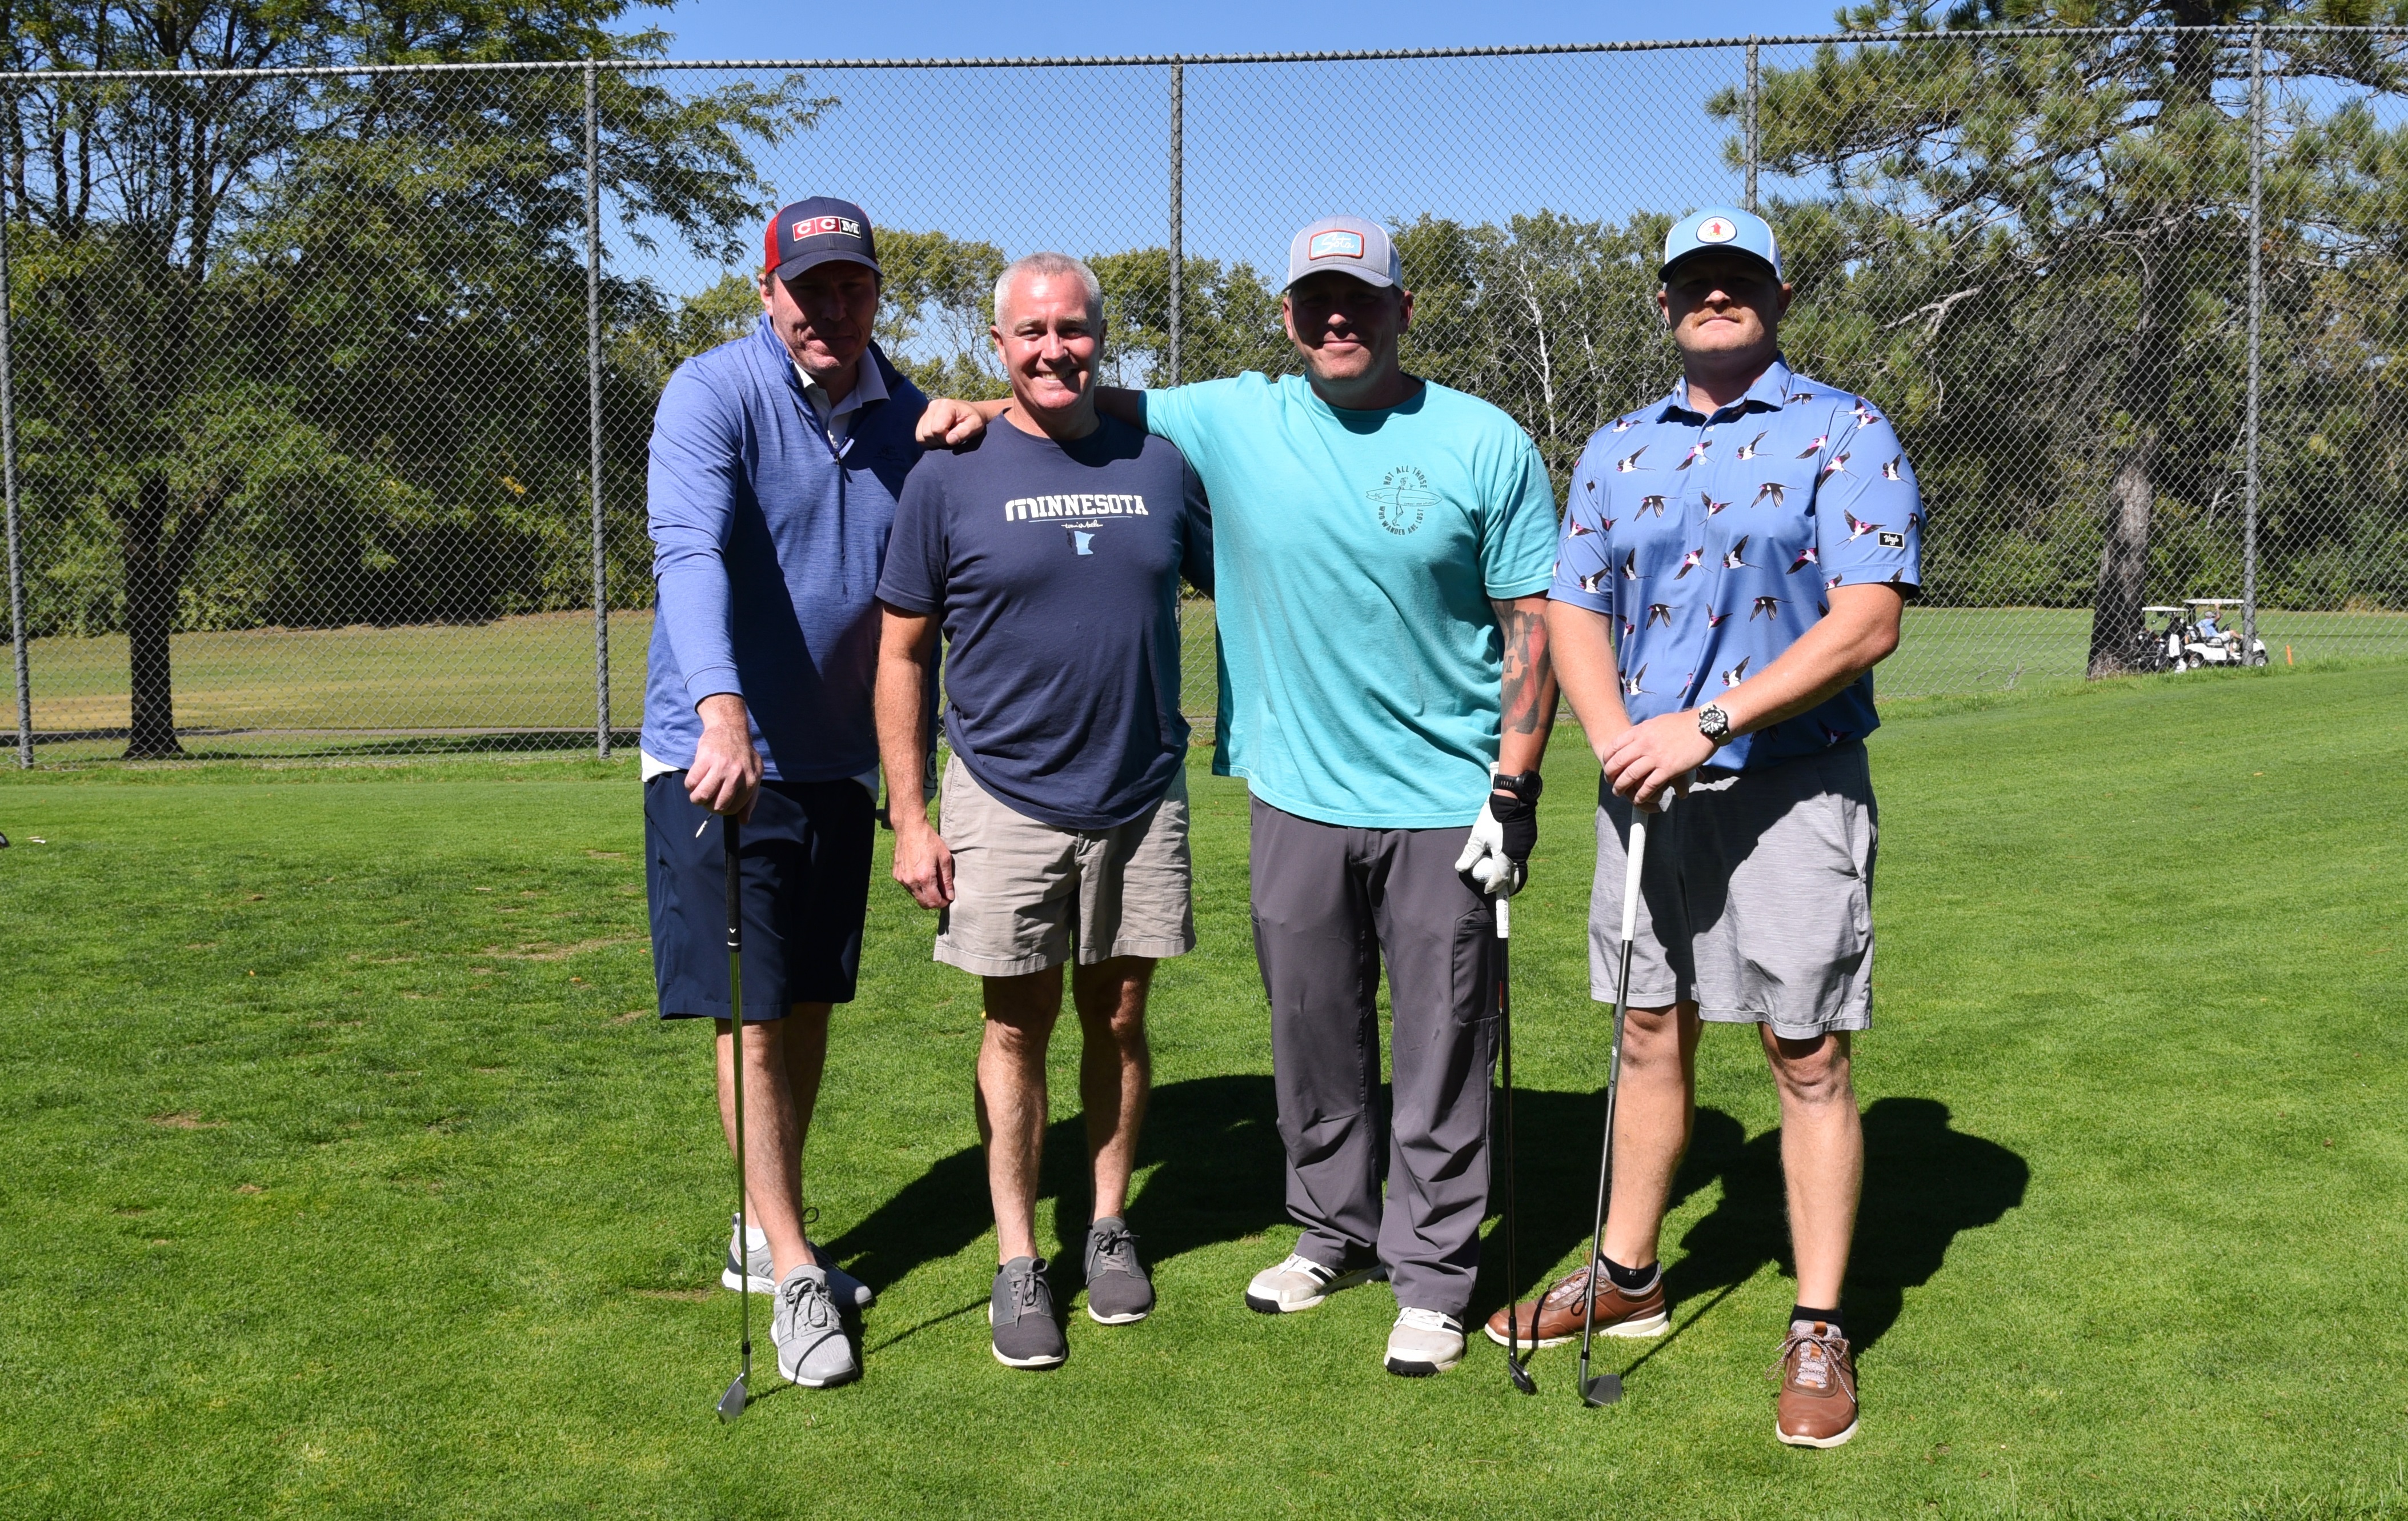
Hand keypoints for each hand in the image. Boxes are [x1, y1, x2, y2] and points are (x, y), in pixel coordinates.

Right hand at [686, 694, 761, 819]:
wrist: (730, 728)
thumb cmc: (743, 755)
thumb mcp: (754, 774)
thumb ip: (750, 799)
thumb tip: (743, 821)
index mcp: (750, 781)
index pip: (733, 809)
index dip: (722, 810)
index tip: (717, 804)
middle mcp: (737, 775)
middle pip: (717, 806)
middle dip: (708, 806)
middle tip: (706, 799)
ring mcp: (721, 767)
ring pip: (702, 796)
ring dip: (696, 799)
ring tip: (697, 793)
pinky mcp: (705, 759)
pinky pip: (691, 783)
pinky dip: (690, 786)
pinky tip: (695, 780)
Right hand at [890, 814, 954, 908]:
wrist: (910, 828)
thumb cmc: (929, 840)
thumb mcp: (944, 858)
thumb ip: (947, 880)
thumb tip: (950, 896)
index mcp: (924, 877)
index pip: (933, 901)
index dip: (942, 903)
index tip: (947, 899)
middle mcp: (911, 880)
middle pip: (923, 903)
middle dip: (934, 902)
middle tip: (942, 895)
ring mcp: (902, 878)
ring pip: (915, 896)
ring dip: (925, 895)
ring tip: (933, 884)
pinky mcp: (897, 874)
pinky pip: (908, 887)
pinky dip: (917, 887)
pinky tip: (922, 876)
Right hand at [915, 398, 989, 448]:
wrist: (970, 412)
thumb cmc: (974, 420)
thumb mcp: (975, 425)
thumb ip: (964, 432)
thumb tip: (950, 440)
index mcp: (946, 406)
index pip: (937, 429)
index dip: (945, 439)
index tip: (955, 437)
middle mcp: (933, 405)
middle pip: (927, 433)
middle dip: (939, 441)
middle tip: (950, 438)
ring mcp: (926, 411)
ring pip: (920, 436)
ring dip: (932, 442)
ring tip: (944, 437)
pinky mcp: (923, 418)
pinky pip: (918, 436)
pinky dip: (928, 440)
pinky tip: (938, 437)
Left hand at [1453, 772, 1541, 896]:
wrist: (1512, 797)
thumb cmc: (1493, 817)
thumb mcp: (1477, 836)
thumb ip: (1470, 854)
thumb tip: (1461, 868)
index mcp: (1506, 857)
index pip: (1501, 879)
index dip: (1493, 886)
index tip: (1487, 890)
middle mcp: (1520, 854)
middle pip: (1518, 877)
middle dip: (1511, 885)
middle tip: (1502, 888)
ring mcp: (1527, 846)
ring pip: (1522, 865)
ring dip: (1514, 872)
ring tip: (1505, 873)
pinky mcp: (1530, 837)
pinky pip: (1524, 853)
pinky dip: (1517, 858)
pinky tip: (1509, 854)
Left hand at [1601, 710, 1712, 810]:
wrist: (1704, 725)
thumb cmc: (1683, 724)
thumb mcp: (1657, 723)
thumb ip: (1644, 732)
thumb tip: (1636, 737)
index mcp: (1640, 731)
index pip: (1615, 746)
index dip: (1607, 759)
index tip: (1607, 766)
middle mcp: (1644, 744)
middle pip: (1619, 763)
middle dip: (1611, 775)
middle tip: (1611, 783)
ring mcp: (1656, 757)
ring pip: (1630, 775)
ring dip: (1622, 787)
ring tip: (1619, 793)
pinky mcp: (1669, 769)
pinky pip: (1650, 785)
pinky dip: (1641, 795)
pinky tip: (1639, 799)